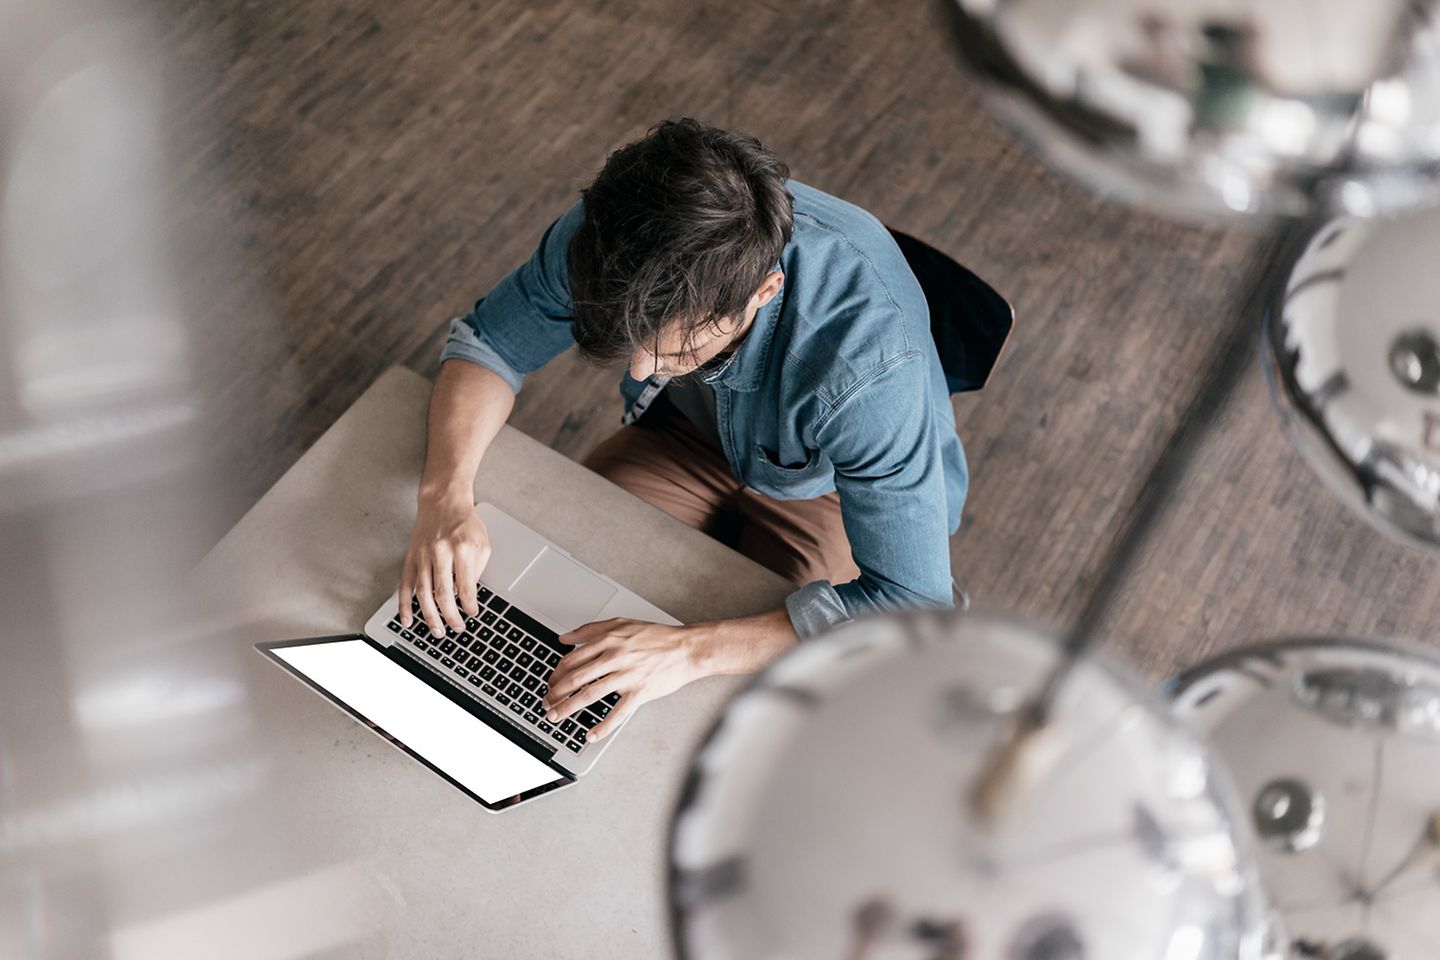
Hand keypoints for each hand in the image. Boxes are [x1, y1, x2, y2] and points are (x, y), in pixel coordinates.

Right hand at [398, 492, 490, 635]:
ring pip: (423, 593)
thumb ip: (477, 569)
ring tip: (437, 631)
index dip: (470, 605)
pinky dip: (405, 605)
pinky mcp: (411, 558)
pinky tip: (408, 620)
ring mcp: (423, 556)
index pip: (466, 586)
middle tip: (457, 628)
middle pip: (443, 593)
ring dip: (430, 616)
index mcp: (462, 549)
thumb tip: (468, 595)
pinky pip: (406, 585)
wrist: (442, 501)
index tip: (472, 614)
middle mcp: (441, 553)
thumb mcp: (482, 543)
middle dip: (450, 616)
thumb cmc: (465, 522)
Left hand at [542, 618, 701, 742]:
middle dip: (556, 693)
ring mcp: (627, 676)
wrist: (686, 649)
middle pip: (576, 677)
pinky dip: (603, 726)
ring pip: (590, 694)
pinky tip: (591, 734)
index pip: (573, 659)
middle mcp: (615, 657)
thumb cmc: (657, 637)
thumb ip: (591, 630)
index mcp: (609, 640)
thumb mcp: (622, 624)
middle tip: (546, 703)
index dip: (556, 673)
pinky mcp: (640, 692)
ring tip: (556, 716)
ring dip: (569, 707)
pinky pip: (618, 713)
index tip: (550, 683)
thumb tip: (565, 637)